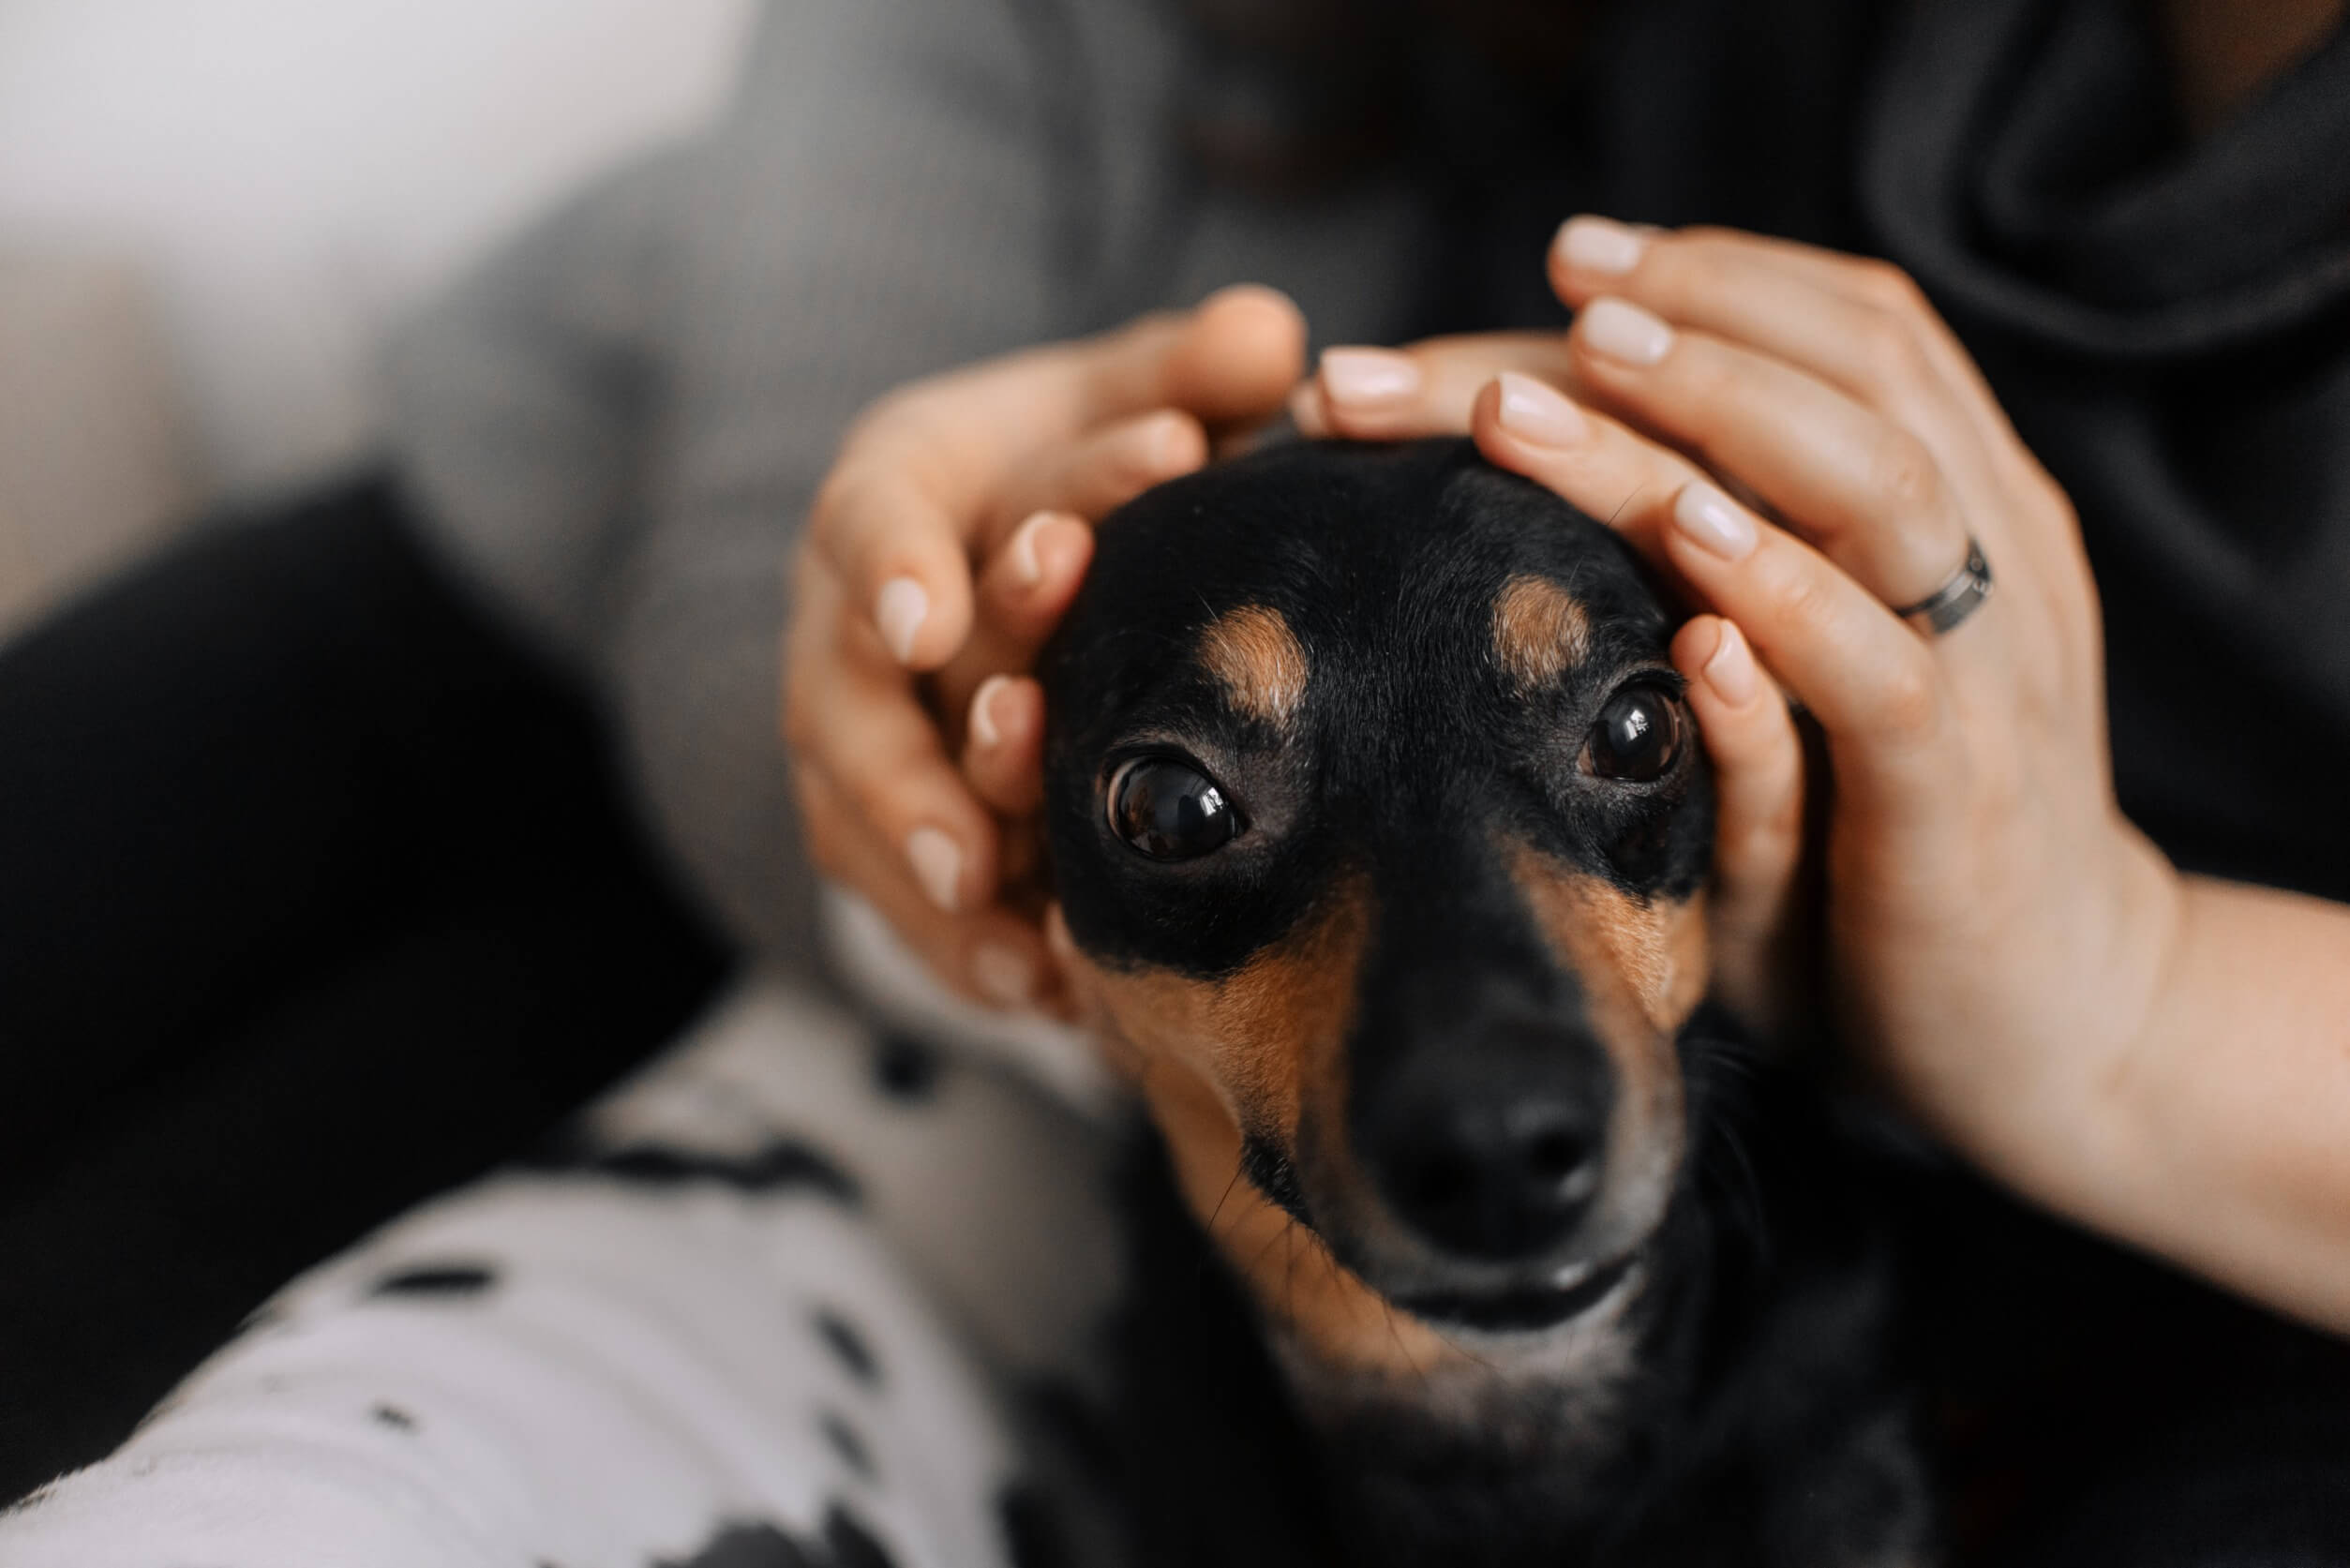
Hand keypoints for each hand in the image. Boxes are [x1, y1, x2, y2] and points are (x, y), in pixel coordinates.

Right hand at [784, 286, 1306, 1013]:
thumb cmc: (1073, 460)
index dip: (891, 571)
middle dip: (908, 777)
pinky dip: (962, 946)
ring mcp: (850, 727)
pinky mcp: (876, 813)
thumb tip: (1272, 335)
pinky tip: (1038, 996)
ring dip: (936, 888)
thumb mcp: (1120, 396)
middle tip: (978, 844)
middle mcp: (846, 619)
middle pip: (845, 705)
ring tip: (1018, 953)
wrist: (1003, 537)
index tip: (926, 621)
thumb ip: (1183, 372)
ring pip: (859, 816)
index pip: (871, 521)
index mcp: (891, 490)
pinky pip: (897, 891)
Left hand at [1300, 221, 2182, 1211]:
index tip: (1573, 255)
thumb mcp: (1808, 680)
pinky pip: (1877, 677)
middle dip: (1688, 319)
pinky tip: (1680, 547)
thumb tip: (1550, 453)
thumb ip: (1727, 573)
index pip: (1846, 338)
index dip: (1719, 280)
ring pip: (1870, 491)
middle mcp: (1986, 557)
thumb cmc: (1879, 834)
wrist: (2051, 1023)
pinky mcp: (1957, 798)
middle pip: (1851, 374)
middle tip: (1552, 280)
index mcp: (1957, 509)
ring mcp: (1986, 672)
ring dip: (1714, 417)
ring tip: (1576, 372)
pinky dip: (1782, 597)